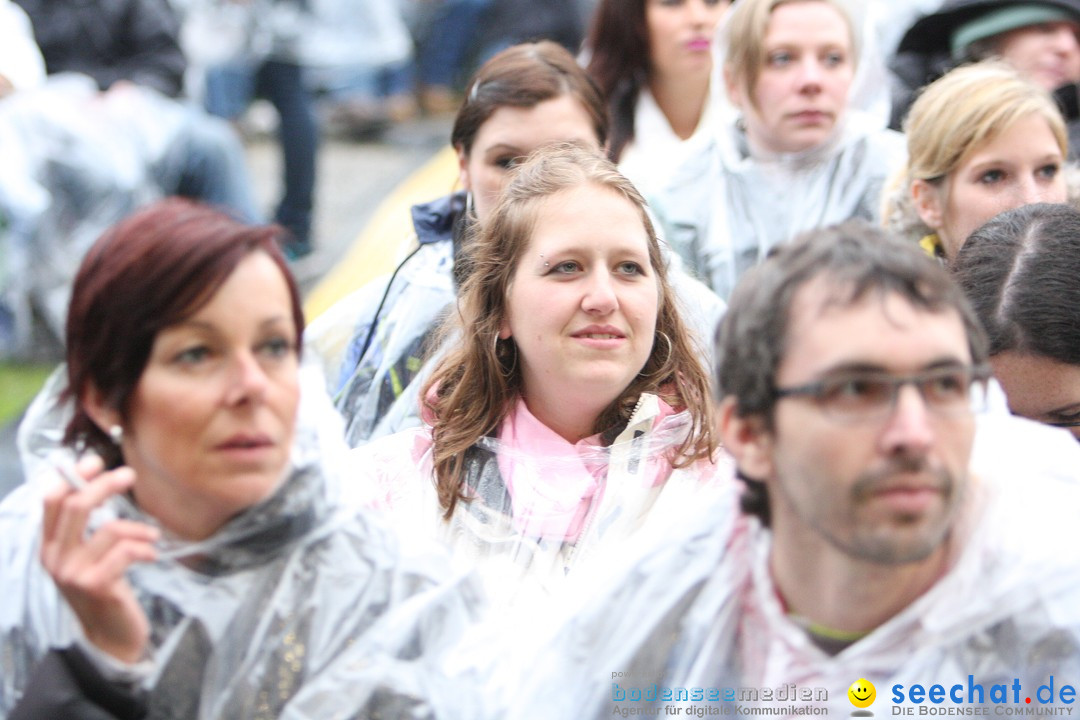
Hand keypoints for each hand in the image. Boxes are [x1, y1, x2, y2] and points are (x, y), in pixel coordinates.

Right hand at [40, 455, 159, 663]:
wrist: (110, 636)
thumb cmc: (104, 588)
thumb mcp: (86, 557)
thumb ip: (86, 528)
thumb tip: (100, 482)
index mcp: (49, 546)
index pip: (51, 501)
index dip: (73, 477)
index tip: (96, 461)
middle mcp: (55, 558)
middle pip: (76, 505)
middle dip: (105, 484)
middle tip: (129, 475)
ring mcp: (74, 573)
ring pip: (109, 528)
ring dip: (138, 528)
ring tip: (151, 536)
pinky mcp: (97, 585)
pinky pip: (125, 550)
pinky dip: (145, 548)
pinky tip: (151, 555)